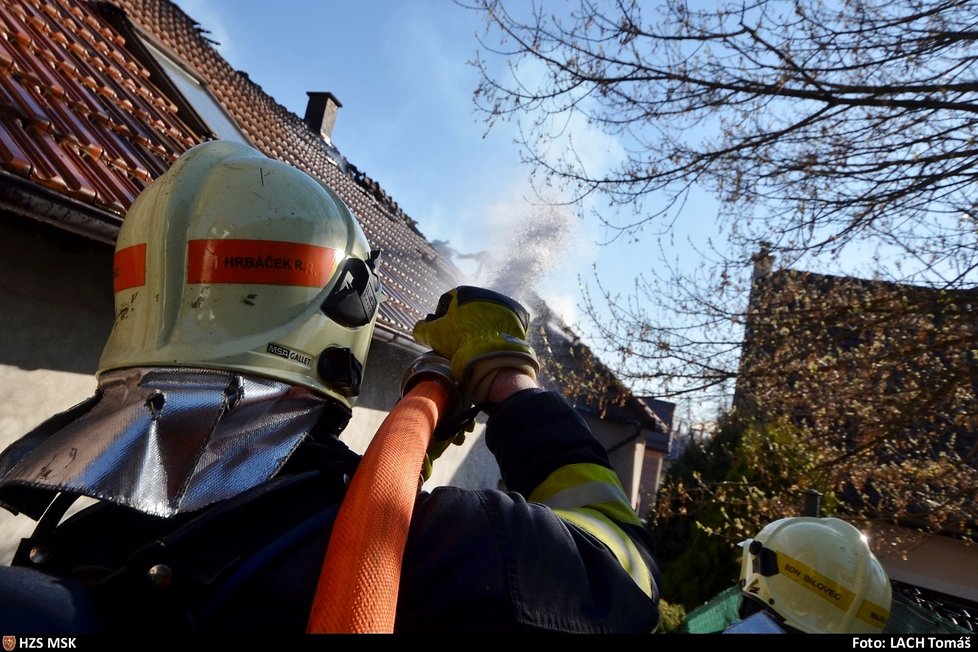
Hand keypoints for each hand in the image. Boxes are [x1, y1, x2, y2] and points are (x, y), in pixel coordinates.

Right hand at [413, 286, 538, 404]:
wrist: (491, 353)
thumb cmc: (460, 341)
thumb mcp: (434, 334)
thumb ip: (421, 328)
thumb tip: (419, 327)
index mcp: (463, 292)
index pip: (448, 303)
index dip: (442, 319)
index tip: (445, 333)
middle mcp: (484, 292)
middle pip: (469, 308)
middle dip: (464, 321)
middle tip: (461, 339)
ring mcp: (503, 302)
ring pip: (487, 313)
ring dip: (482, 323)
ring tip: (478, 341)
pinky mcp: (518, 314)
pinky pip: (505, 320)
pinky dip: (499, 328)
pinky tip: (492, 339)